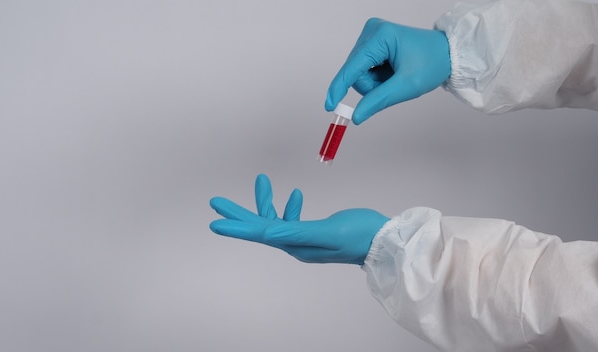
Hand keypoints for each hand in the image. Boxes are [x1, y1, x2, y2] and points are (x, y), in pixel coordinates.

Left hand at [209, 174, 389, 264]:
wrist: (383, 240)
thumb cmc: (360, 235)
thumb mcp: (328, 232)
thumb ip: (298, 232)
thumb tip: (267, 233)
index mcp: (296, 245)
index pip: (260, 233)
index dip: (237, 226)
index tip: (214, 222)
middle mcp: (296, 244)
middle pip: (260, 227)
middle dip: (239, 213)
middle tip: (216, 202)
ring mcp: (304, 239)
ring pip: (275, 220)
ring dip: (266, 201)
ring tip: (261, 179)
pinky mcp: (314, 232)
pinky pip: (292, 219)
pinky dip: (289, 206)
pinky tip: (295, 194)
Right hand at [325, 18, 450, 123]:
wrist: (446, 53)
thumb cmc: (432, 63)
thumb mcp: (406, 86)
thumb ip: (378, 101)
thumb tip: (356, 116)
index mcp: (381, 37)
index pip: (352, 67)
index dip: (339, 88)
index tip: (330, 106)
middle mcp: (372, 31)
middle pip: (355, 72)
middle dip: (371, 86)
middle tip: (392, 86)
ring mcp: (371, 35)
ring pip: (358, 73)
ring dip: (375, 83)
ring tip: (395, 77)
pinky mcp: (372, 42)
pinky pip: (364, 69)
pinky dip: (377, 77)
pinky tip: (391, 72)